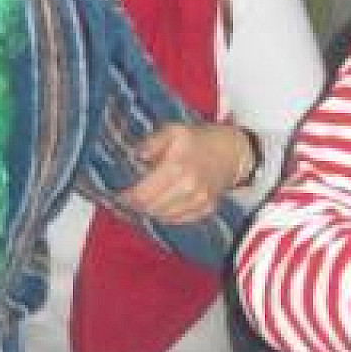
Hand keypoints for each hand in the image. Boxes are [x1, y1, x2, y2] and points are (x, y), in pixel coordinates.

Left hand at [121, 122, 245, 224]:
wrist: (231, 151)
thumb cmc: (198, 139)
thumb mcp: (173, 131)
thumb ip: (151, 143)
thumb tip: (135, 156)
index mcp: (177, 166)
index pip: (144, 193)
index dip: (127, 197)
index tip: (119, 194)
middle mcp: (188, 187)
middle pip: (151, 208)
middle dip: (137, 205)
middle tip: (129, 199)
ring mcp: (199, 201)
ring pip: (164, 217)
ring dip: (151, 211)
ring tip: (145, 201)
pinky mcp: (206, 209)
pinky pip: (179, 220)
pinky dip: (167, 216)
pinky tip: (162, 205)